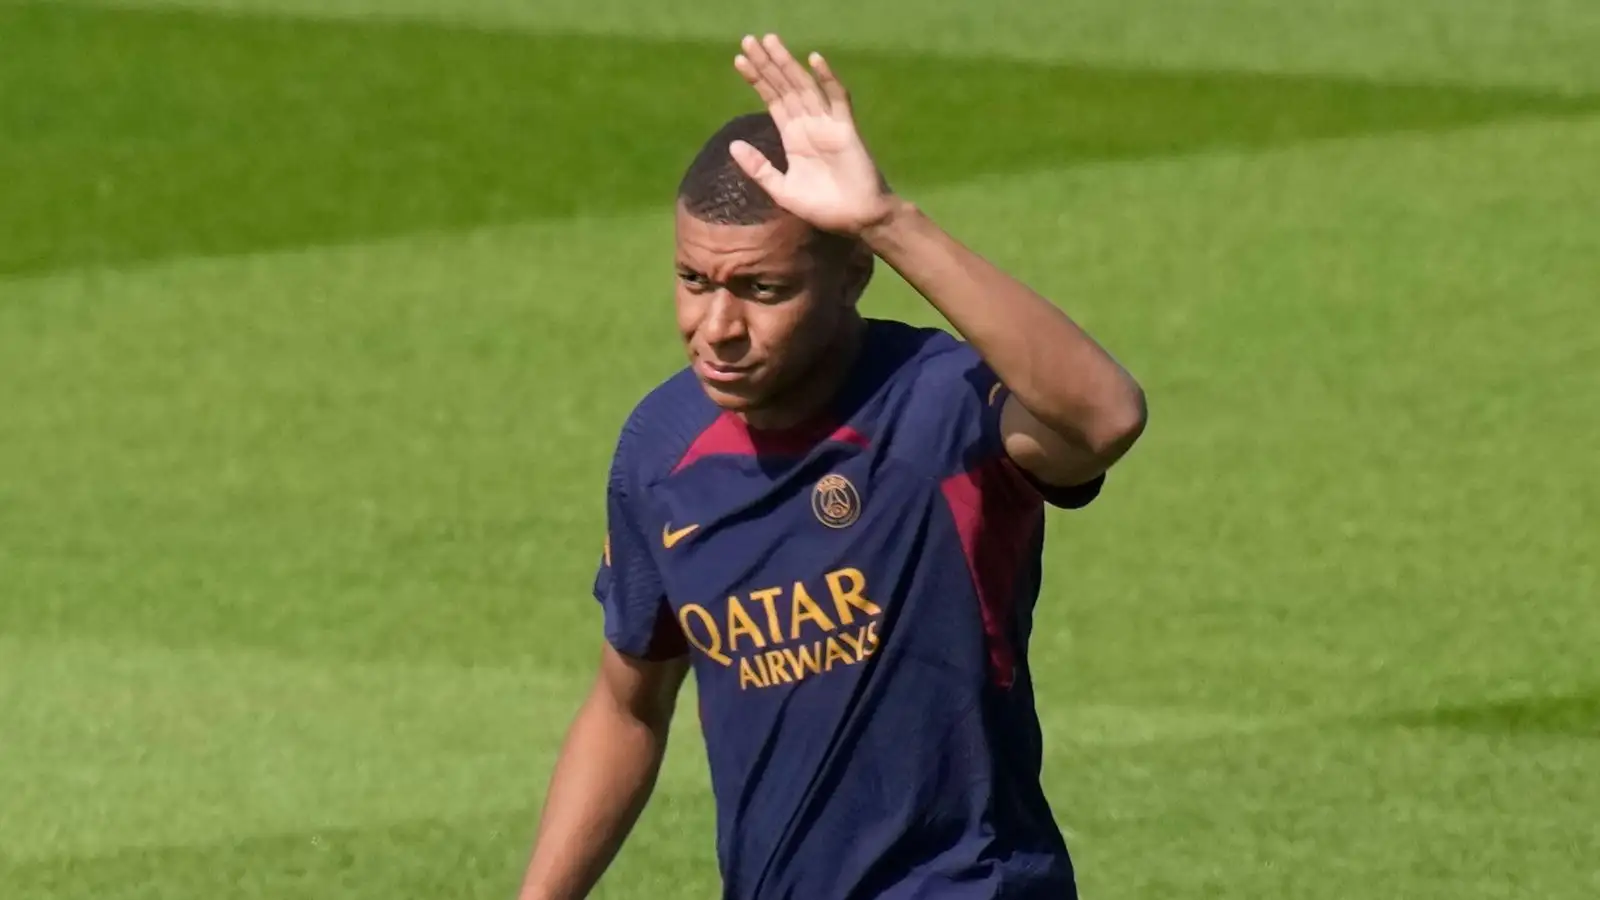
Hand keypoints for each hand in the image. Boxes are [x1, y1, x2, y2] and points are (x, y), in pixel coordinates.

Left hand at [731, 34, 896, 235]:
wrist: (858, 219)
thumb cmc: (823, 208)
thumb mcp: (782, 190)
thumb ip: (759, 168)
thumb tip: (732, 145)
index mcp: (793, 136)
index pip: (772, 100)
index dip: (757, 80)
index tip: (739, 59)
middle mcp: (808, 124)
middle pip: (785, 87)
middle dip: (767, 64)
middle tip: (749, 40)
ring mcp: (828, 124)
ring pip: (805, 87)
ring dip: (787, 64)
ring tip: (770, 42)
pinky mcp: (846, 129)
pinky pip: (837, 99)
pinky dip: (827, 79)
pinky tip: (814, 60)